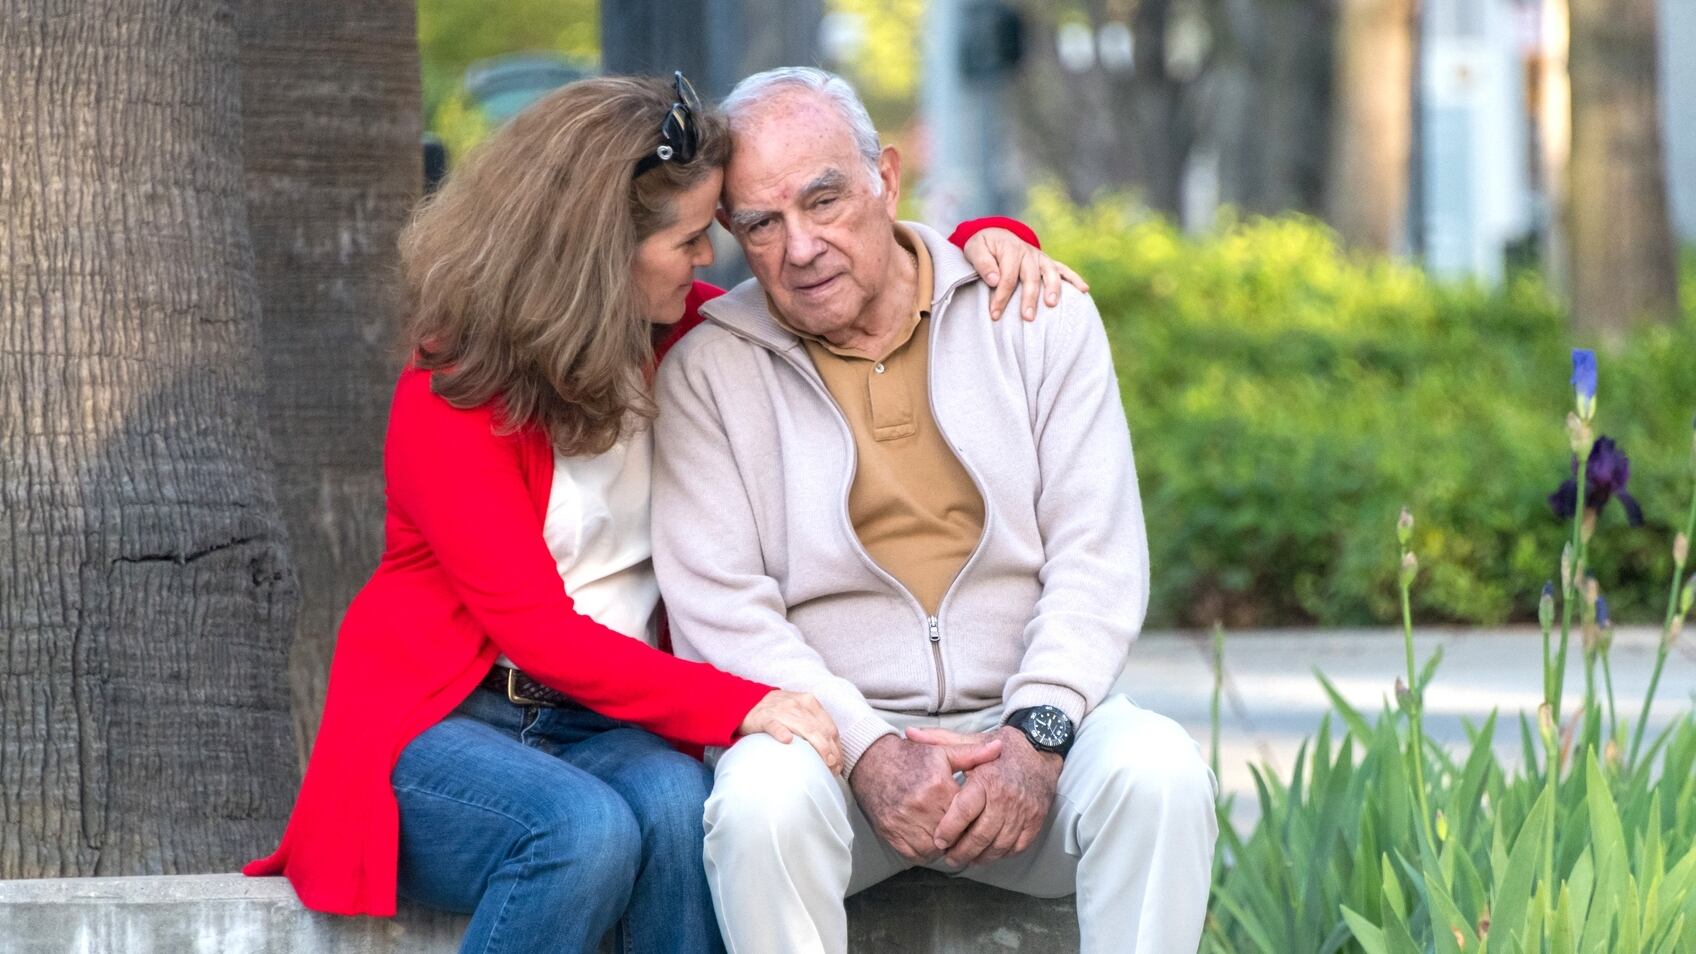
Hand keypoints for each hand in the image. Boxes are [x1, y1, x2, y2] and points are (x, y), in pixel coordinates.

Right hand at [738, 690, 842, 774]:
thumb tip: (832, 751)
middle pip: (820, 730)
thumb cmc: (777, 712)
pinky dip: (781, 732)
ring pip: (803, 728)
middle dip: (830, 752)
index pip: (830, 727)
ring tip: (823, 763)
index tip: (839, 764)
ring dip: (816, 747)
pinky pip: (774, 725)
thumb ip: (814, 725)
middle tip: (833, 769)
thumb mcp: (798, 712)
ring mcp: (780, 710)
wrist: (745, 703)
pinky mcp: (763, 717)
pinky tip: (787, 741)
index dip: (837, 747)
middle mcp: (797, 704)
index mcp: (809, 702)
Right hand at [848, 733, 1002, 861]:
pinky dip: (924, 851)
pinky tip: (927, 838)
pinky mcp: (890, 833)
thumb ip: (972, 754)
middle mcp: (921, 806)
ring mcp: (903, 822)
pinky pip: (915, 854)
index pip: (966, 814)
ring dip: (942, 846)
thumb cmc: (908, 757)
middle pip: (952, 834)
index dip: (971, 817)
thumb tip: (999, 749)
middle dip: (959, 834)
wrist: (870, 761)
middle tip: (961, 830)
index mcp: (937, 786)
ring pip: (935, 848)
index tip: (973, 816)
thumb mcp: (941, 752)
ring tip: (945, 835)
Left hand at [905, 725, 1061, 866]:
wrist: (1042, 750)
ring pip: (998, 845)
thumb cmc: (1002, 748)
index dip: (949, 830)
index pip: (965, 811)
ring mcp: (1023, 811)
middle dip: (961, 852)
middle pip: (980, 835)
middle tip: (948, 858)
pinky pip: (1017, 846)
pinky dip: (1001, 854)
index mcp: (986, 779)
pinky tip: (989, 854)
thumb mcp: (972, 740)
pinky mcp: (1036, 821)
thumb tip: (909, 733)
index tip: (938, 840)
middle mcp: (1006, 797)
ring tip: (966, 859)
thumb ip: (939, 740)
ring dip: (980, 857)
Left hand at [960, 228, 1090, 321]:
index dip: (1001, 297)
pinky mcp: (1047, 262)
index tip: (994, 315)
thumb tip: (994, 279)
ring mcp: (1040, 258)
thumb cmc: (983, 246)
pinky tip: (1084, 290)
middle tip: (1027, 318)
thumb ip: (983, 263)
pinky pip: (1063, 269)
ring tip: (1051, 305)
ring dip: (1053, 289)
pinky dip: (1075, 278)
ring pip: (1050, 273)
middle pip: (1030, 277)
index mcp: (1010, 249)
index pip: (1007, 277)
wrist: (995, 235)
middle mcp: (1028, 252)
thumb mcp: (974, 249)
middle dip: (1029, 298)